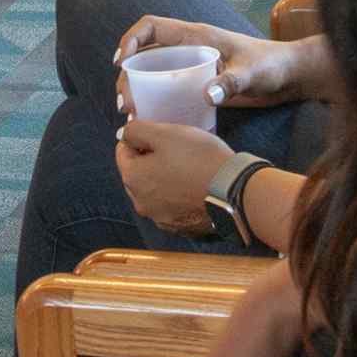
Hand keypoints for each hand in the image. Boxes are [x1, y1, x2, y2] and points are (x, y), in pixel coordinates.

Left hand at [115, 117, 231, 234]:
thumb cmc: (199, 158)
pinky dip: (178, 194)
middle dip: (151, 158)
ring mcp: (161, 217)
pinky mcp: (180, 226)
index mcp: (133, 178)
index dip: (139, 138)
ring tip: (188, 165)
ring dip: (164, 176)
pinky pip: (172, 204)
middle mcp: (141, 203)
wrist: (233, 190)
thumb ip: (137, 130)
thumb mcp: (166, 133)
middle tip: (175, 147)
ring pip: (155, 189)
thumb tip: (124, 134)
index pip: (122, 151)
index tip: (158, 133)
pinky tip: (194, 183)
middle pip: (138, 172)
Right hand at [116, 15, 309, 107]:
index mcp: (196, 35)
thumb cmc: (272, 66)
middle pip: (146, 53)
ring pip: (153, 71)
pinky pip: (167, 86)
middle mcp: (189, 47)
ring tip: (131, 113)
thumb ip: (231, 82)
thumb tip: (206, 94)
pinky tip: (150, 118)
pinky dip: (154, 99)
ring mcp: (192, 65)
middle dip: (128, 74)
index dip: (130, 39)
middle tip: (126, 103)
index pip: (152, 26)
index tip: (120, 62)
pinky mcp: (198, 82)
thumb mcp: (252, 73)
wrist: (289, 76)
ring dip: (137, 88)